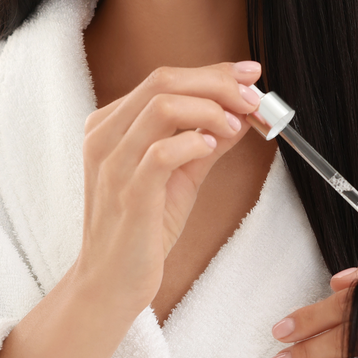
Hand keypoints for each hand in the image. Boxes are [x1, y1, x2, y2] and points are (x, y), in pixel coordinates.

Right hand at [75, 61, 263, 315]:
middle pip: (163, 82)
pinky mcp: (128, 194)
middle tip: (253, 100)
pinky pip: (162, 151)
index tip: (251, 76)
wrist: (111, 284)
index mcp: (110, 125)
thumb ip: (204, 140)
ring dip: (211, 110)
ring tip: (235, 127)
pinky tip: (212, 148)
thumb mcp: (178, 176)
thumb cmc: (141, 230)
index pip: (164, 79)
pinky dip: (194, 142)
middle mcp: (104, 137)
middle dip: (218, 83)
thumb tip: (241, 112)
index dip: (213, 73)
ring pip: (163, 106)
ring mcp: (112, 164)